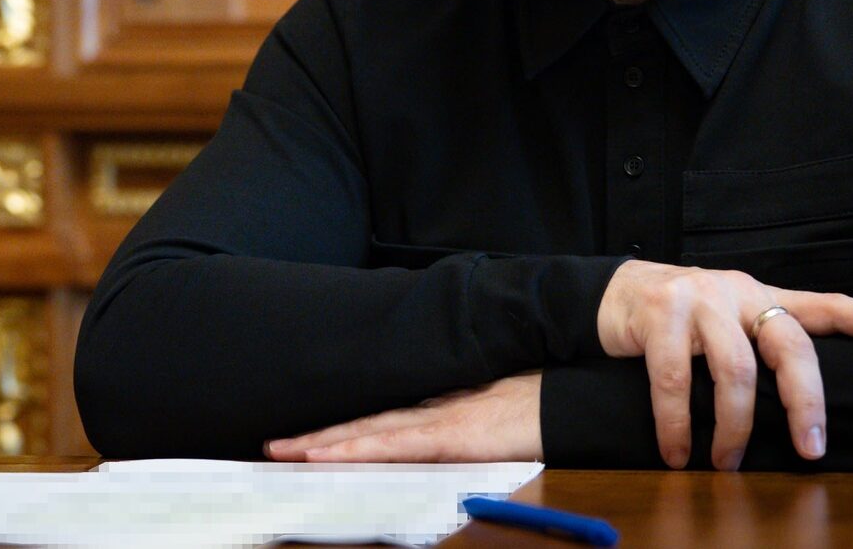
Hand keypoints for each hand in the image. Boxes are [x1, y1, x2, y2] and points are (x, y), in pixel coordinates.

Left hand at [263, 372, 542, 462]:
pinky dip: (360, 448)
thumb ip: (470, 425)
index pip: (382, 421)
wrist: (578, 396)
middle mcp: (434, 409)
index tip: (307, 442)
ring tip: (285, 452)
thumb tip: (445, 439)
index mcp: (444, 407)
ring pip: (370, 433)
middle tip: (274, 448)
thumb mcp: (500, 415)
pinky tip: (330, 454)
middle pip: (365, 425)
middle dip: (318, 439)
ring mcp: (442, 420)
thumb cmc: (546, 404)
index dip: (343, 432)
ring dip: (324, 444)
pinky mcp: (454, 435)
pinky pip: (397, 444)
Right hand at [596, 260, 852, 470]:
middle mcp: (737, 292)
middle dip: (807, 402)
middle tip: (812, 449)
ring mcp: (698, 299)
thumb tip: (799, 412)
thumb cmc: (679, 321)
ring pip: (736, 370)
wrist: (611, 293)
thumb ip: (760, 350)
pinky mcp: (659, 313)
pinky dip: (678, 425)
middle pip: (790, 345)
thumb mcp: (726, 323)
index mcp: (762, 299)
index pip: (824, 304)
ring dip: (735, 427)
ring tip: (727, 464)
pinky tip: (677, 451)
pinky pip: (675, 380)